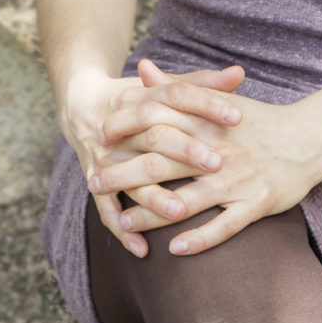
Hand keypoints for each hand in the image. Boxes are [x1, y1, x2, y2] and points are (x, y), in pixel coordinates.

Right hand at [61, 59, 246, 257]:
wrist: (81, 106)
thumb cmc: (138, 99)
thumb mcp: (163, 88)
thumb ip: (202, 83)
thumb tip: (239, 74)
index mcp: (141, 96)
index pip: (175, 95)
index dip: (206, 104)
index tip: (237, 117)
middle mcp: (121, 126)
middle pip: (155, 135)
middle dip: (185, 150)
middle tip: (216, 163)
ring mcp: (106, 155)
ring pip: (130, 176)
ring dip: (154, 196)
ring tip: (180, 210)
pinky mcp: (94, 178)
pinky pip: (106, 208)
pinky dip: (122, 229)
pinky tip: (142, 249)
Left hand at [93, 58, 321, 255]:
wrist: (309, 138)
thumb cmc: (258, 120)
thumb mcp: (217, 100)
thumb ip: (177, 87)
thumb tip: (143, 68)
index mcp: (208, 124)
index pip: (159, 123)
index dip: (126, 131)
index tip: (98, 138)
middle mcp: (219, 151)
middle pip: (163, 164)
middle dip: (125, 175)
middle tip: (94, 182)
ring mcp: (238, 179)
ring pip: (187, 200)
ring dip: (152, 214)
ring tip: (122, 222)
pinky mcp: (258, 204)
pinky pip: (225, 226)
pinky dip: (200, 238)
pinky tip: (175, 250)